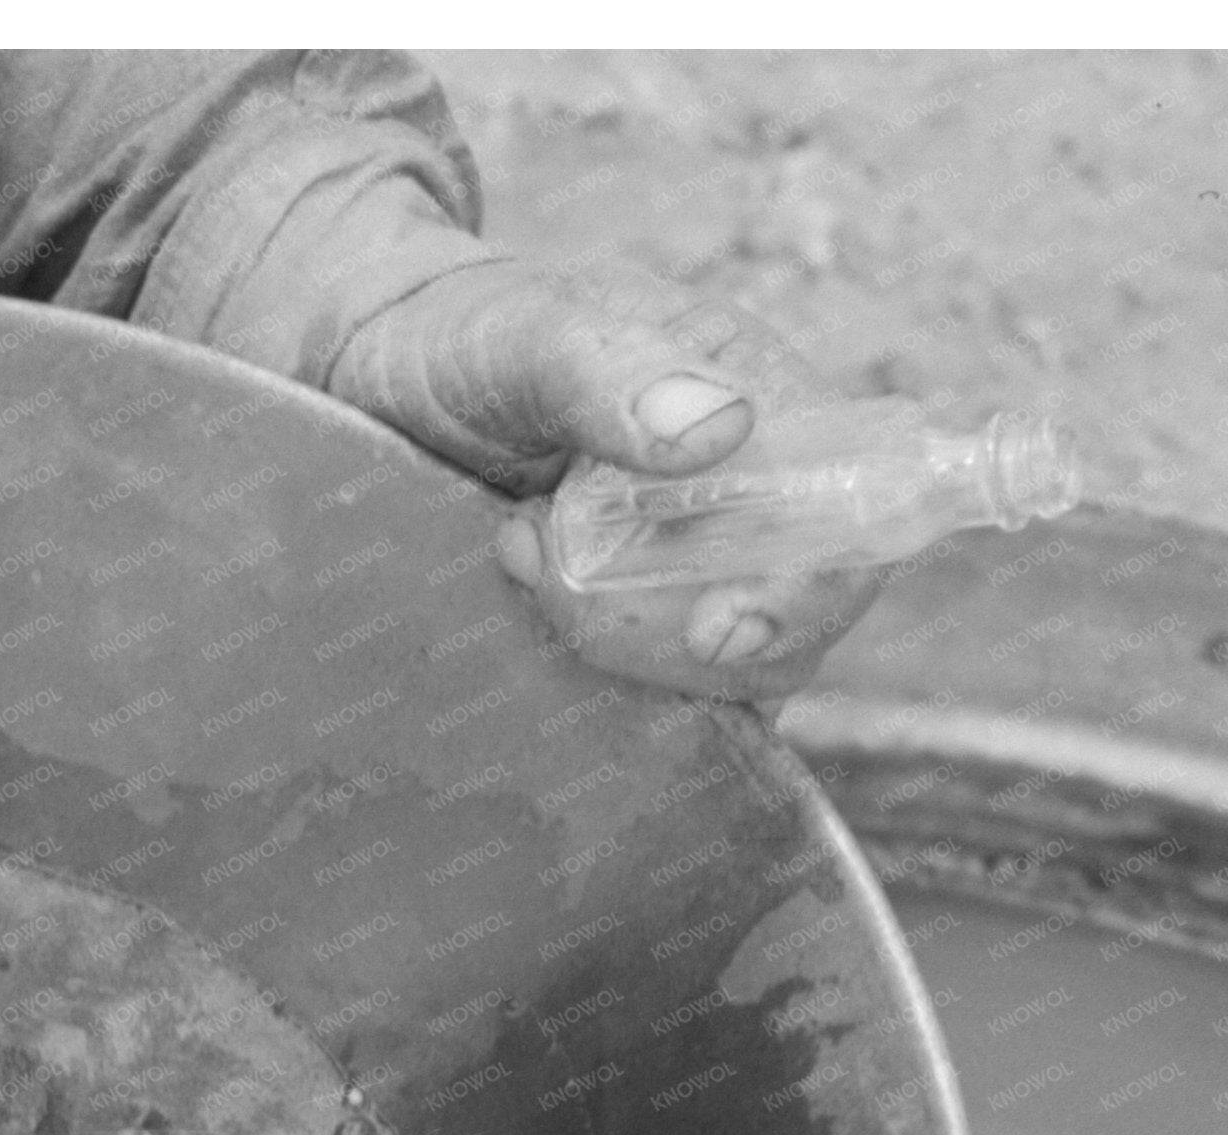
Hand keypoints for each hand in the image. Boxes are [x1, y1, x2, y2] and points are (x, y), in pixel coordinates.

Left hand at [325, 260, 884, 702]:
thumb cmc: (464, 336)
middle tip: (546, 573)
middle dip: (677, 635)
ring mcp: (700, 578)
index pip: (853, 517)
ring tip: (518, 559)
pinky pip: (665, 707)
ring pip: (728, 679)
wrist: (375, 385)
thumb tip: (720, 425)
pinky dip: (609, 701)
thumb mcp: (523, 333)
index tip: (715, 634)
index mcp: (767, 404)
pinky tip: (532, 635)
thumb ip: (609, 369)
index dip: (808, 589)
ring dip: (626, 657)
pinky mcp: (640, 639)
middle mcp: (756, 501)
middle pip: (792, 622)